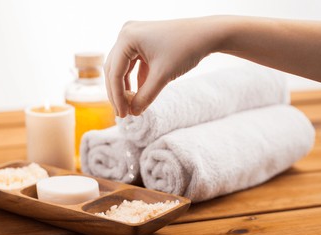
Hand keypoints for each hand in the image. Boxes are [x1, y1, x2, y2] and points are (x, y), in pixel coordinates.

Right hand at [104, 17, 224, 116]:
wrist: (206, 34)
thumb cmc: (186, 49)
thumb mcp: (163, 76)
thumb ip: (145, 96)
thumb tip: (133, 113)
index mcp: (127, 37)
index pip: (115, 72)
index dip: (117, 96)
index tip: (122, 114)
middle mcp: (126, 34)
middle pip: (114, 69)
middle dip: (117, 93)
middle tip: (122, 113)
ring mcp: (133, 37)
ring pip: (122, 68)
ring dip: (124, 87)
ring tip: (129, 106)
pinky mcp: (141, 42)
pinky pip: (132, 64)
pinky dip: (134, 80)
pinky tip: (137, 96)